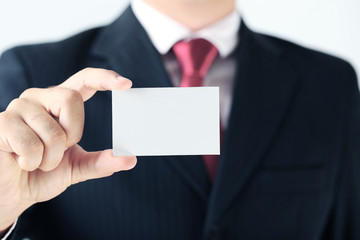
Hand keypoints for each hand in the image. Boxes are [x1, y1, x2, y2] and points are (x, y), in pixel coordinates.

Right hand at [0, 68, 136, 232]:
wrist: (13, 192)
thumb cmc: (43, 172)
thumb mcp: (77, 167)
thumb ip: (102, 162)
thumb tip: (130, 160)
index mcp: (60, 103)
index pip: (84, 80)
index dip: (104, 78)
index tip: (126, 84)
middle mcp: (40, 98)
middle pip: (70, 99)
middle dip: (71, 133)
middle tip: (58, 150)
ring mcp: (19, 107)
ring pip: (52, 130)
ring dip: (49, 157)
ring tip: (36, 160)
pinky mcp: (1, 122)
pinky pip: (30, 145)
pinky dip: (32, 162)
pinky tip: (21, 161)